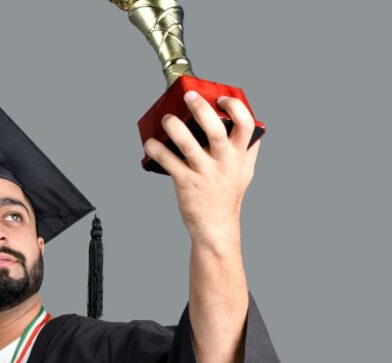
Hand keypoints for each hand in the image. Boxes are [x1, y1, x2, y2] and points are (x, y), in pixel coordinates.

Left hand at [143, 91, 259, 246]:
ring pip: (188, 145)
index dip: (235, 107)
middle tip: (188, 96)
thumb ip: (248, 149)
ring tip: (166, 119)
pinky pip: (169, 162)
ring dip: (174, 128)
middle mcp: (223, 161)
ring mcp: (204, 172)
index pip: (246, 124)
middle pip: (216, 130)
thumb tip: (253, 127)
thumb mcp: (245, 171)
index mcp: (239, 154)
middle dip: (201, 109)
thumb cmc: (228, 195)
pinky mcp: (186, 183)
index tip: (221, 99)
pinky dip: (157, 150)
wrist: (216, 226)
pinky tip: (150, 143)